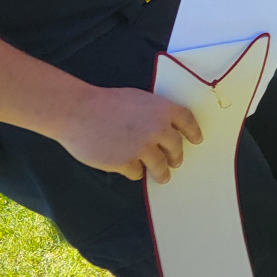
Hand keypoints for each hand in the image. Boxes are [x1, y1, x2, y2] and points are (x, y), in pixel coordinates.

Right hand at [54, 86, 201, 182]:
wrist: (79, 112)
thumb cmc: (106, 102)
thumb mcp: (139, 99)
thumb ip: (154, 113)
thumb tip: (163, 127)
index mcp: (163, 109)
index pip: (188, 122)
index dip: (194, 132)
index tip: (197, 140)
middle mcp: (158, 129)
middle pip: (175, 147)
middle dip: (177, 157)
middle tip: (177, 162)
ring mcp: (142, 147)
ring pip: (160, 165)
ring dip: (162, 172)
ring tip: (163, 177)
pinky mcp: (125, 162)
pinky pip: (137, 172)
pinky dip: (135, 172)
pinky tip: (132, 170)